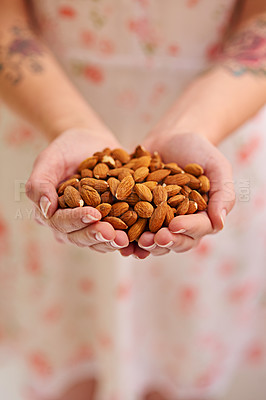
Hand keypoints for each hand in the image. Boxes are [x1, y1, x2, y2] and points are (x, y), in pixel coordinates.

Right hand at [26, 128, 128, 251]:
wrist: (90, 143)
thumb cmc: (65, 150)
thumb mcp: (49, 159)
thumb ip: (40, 183)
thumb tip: (45, 209)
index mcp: (51, 213)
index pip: (61, 222)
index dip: (76, 220)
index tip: (93, 214)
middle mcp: (69, 225)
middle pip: (80, 237)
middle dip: (97, 236)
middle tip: (113, 234)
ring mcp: (90, 226)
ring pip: (98, 241)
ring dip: (112, 242)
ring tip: (125, 239)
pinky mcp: (109, 223)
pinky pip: (116, 235)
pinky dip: (127, 237)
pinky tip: (137, 237)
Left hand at [121, 132, 234, 257]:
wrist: (172, 137)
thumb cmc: (199, 151)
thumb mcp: (217, 167)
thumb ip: (222, 193)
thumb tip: (220, 223)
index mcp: (203, 216)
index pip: (199, 228)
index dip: (187, 228)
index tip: (175, 225)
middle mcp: (182, 224)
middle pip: (176, 241)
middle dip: (165, 241)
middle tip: (153, 239)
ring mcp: (159, 222)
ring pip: (155, 241)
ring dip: (146, 245)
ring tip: (137, 242)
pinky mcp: (140, 215)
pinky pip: (134, 231)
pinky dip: (128, 238)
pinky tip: (120, 240)